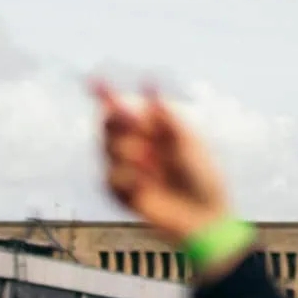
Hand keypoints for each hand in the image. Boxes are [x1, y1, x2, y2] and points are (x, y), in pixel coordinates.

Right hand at [94, 82, 231, 246]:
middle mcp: (137, 147)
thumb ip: (166, 115)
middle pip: (109, 124)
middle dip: (118, 122)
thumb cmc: (203, 178)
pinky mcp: (121, 193)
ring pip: (108, 149)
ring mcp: (128, 169)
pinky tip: (147, 187)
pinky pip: (110, 178)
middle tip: (135, 123)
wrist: (202, 217)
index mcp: (153, 131)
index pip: (125, 108)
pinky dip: (127, 179)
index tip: (94, 81)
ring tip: (153, 167)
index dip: (107, 94)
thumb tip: (148, 82)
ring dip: (129, 154)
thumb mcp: (188, 140)